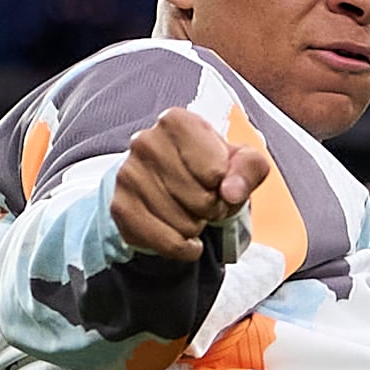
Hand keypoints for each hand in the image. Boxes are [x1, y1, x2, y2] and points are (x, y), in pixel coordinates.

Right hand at [111, 107, 274, 260]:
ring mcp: (128, 174)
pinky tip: (180, 233)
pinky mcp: (120, 207)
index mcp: (177, 121)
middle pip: (201, 200)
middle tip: (203, 199)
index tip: (217, 180)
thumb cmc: (210, 169)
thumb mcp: (243, 162)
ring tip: (188, 210)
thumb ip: (249, 169)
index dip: (226, 185)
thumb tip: (231, 192)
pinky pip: (166, 243)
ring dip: (196, 227)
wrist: (172, 185)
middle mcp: (145, 142)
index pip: (217, 172)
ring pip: (184, 225)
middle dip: (212, 209)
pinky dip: (182, 247)